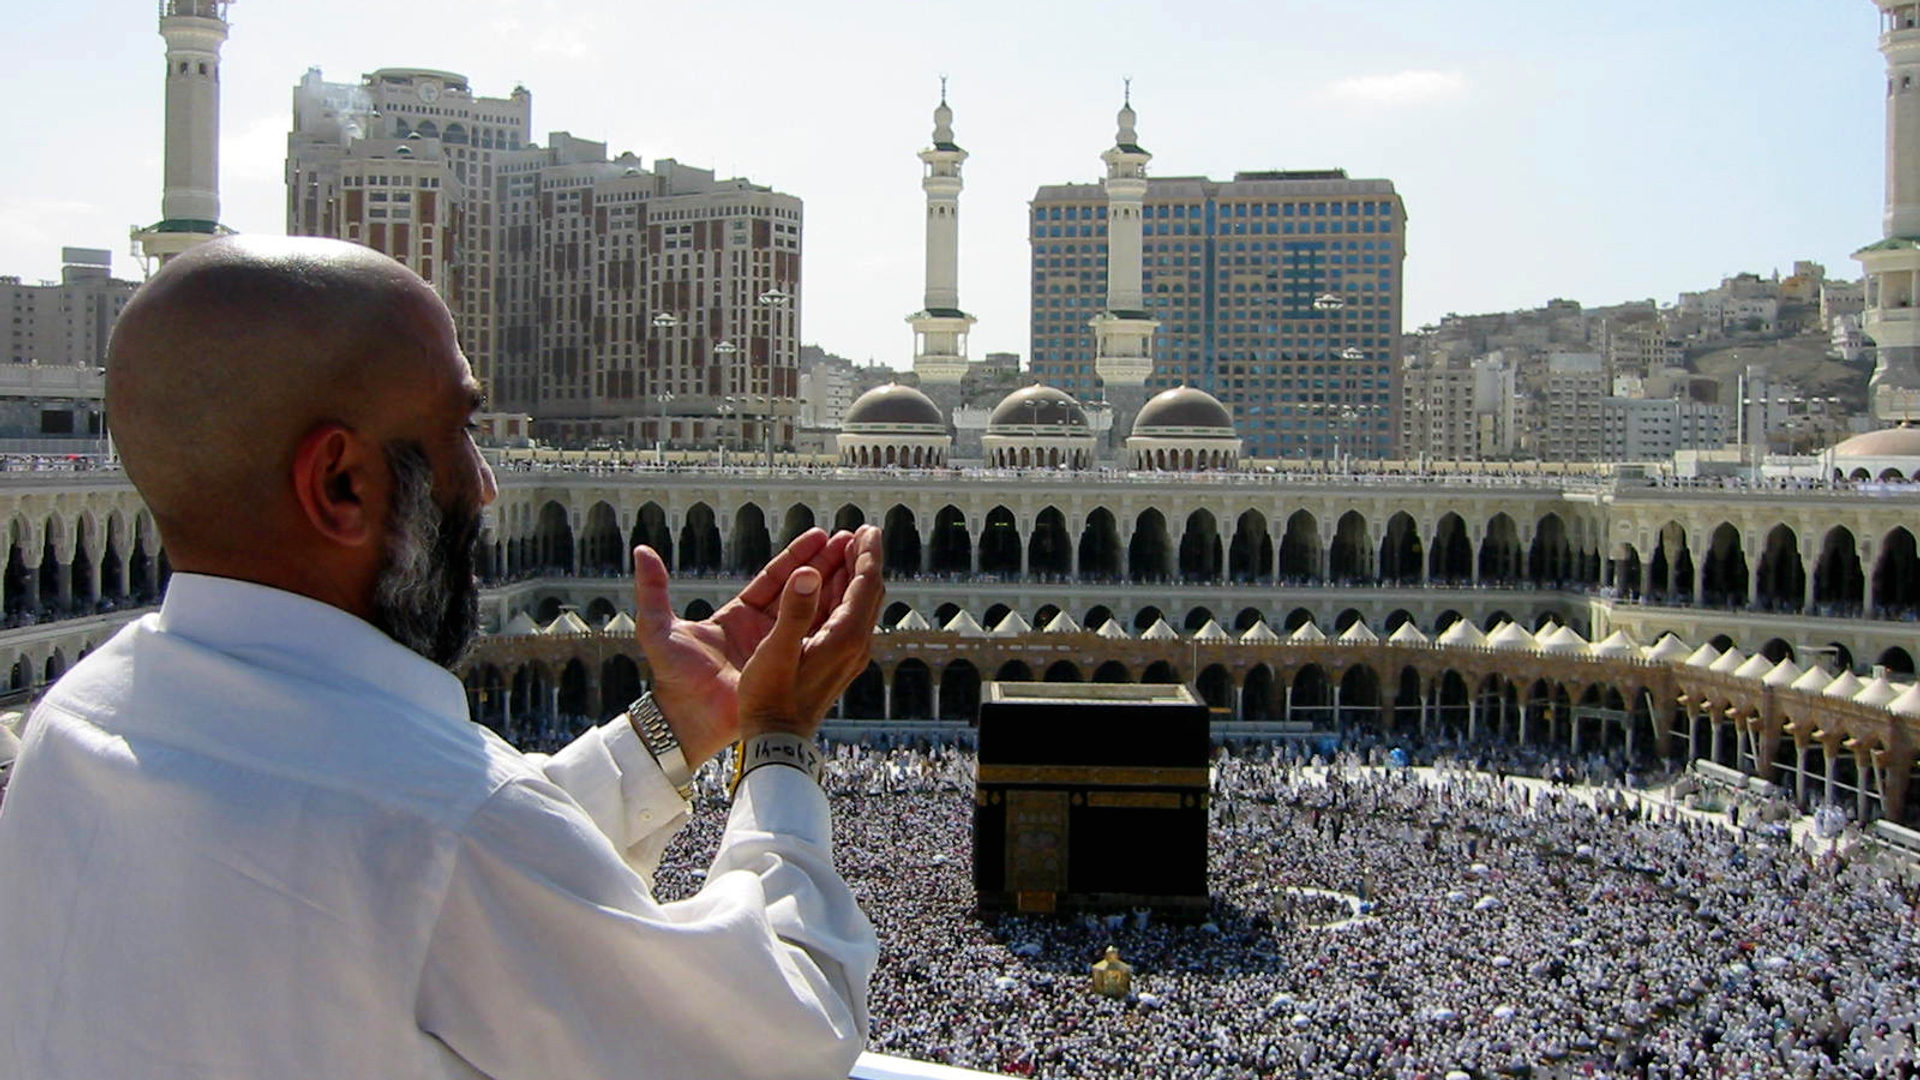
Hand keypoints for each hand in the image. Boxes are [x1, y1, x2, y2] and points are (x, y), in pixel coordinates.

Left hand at [631, 527, 870, 765]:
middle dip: (826, 564)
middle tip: (851, 539)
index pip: (773, 579)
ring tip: (862, 560)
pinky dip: (837, 621)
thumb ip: (652, 590)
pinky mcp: (790, 671)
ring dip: (838, 587)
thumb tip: (641, 550)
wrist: (688, 725)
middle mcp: (762, 631)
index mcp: (737, 616)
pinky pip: (818, 641)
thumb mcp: (658, 629)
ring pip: (815, 612)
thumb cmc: (672, 680)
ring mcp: (779, 651)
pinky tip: (858, 603)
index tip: (821, 535)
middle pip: (800, 589)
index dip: (797, 556)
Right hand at [736, 525, 884, 739]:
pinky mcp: (837, 662)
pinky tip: (828, 587)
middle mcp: (854, 645)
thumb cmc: (769, 699)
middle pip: (867, 592)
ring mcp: (848, 655)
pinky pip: (847, 619)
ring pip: (858, 605)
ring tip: (845, 550)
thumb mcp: (775, 653)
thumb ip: (794, 610)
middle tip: (858, 533)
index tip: (866, 530)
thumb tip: (811, 572)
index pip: (866, 585)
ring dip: (852, 575)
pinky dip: (842, 595)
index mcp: (845, 638)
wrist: (776, 741)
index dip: (867, 554)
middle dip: (863, 560)